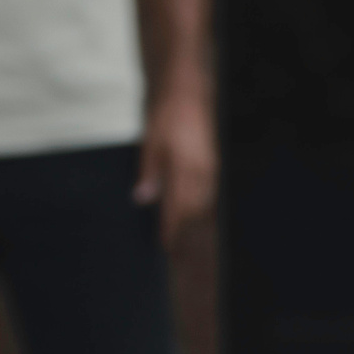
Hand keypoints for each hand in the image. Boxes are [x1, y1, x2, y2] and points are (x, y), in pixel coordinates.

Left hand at [133, 81, 216, 247]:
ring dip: (197, 232)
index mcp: (188, 168)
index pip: (181, 209)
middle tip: (178, 263)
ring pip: (205, 210)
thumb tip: (142, 199)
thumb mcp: (151, 142)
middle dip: (188, 239)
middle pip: (196, 216)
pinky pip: (208, 200)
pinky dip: (202, 218)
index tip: (165, 249)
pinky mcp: (210, 168)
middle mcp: (204, 173)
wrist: (187, 90)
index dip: (173, 231)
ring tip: (189, 254)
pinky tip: (197, 229)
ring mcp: (210, 171)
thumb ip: (149, 173)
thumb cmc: (167, 115)